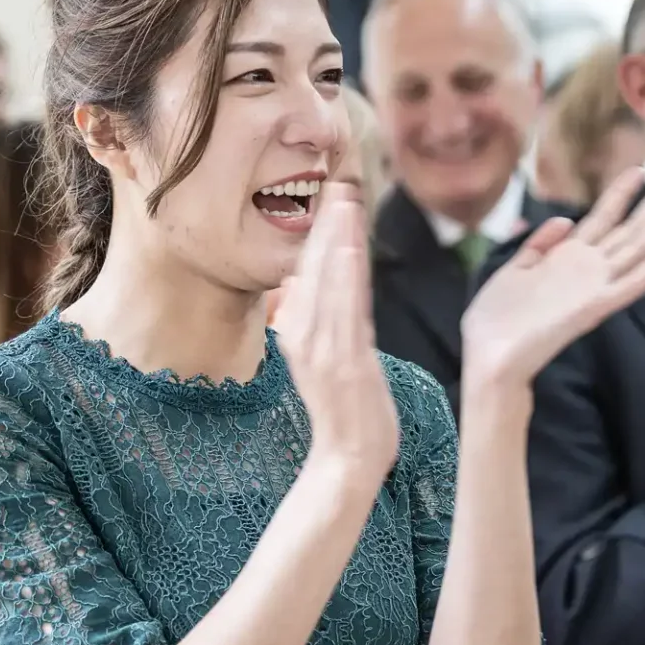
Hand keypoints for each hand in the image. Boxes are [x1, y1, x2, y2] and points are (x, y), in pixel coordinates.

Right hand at [274, 183, 399, 484]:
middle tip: (339, 184)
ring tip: (345, 202)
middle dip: (327, 228)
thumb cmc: (344, 413)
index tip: (333, 201)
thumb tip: (297, 286)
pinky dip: (344, 276)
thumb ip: (314, 322)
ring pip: (329, 282)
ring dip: (336, 240)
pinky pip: (344, 308)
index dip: (321, 237)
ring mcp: (322, 348)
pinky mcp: (342, 360)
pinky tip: (348, 247)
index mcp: (297, 334)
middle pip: (315, 271)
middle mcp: (303, 336)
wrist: (348, 460)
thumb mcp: (322, 361)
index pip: (308, 275)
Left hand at [461, 166, 644, 388]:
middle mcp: (588, 269)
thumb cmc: (495, 319)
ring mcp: (594, 287)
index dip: (623, 192)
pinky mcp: (594, 308)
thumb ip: (539, 244)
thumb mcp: (513, 269)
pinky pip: (631, 284)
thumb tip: (565, 219)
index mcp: (567, 257)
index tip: (643, 168)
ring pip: (638, 247)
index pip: (604, 217)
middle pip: (631, 228)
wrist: (489, 358)